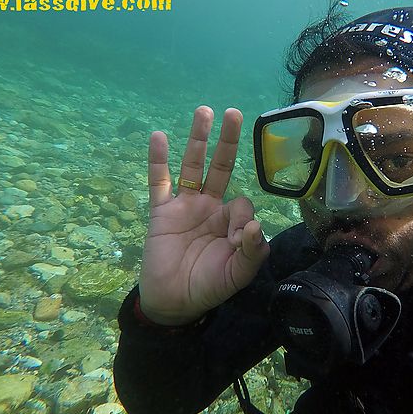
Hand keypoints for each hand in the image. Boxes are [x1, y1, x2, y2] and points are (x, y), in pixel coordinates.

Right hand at [138, 106, 268, 325]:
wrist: (173, 302)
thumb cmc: (209, 287)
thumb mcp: (238, 274)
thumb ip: (252, 252)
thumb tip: (254, 226)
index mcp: (230, 220)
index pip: (242, 203)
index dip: (242, 218)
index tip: (236, 240)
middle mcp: (209, 207)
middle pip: (220, 166)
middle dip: (227, 141)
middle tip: (233, 113)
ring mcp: (184, 206)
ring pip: (192, 165)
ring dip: (198, 139)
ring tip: (203, 111)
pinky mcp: (161, 211)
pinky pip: (159, 182)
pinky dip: (158, 161)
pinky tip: (159, 137)